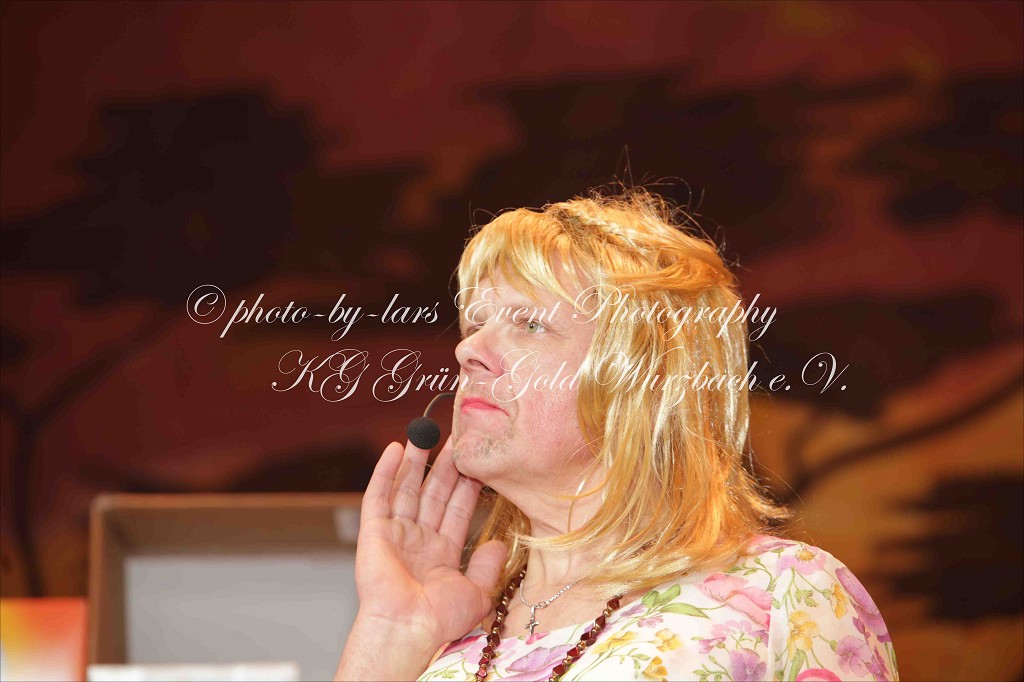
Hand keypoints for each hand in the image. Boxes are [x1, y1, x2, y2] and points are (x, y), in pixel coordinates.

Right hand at [354, 435, 507, 646]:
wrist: (407, 627)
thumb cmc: (439, 619)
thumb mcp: (478, 591)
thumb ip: (488, 565)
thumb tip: (499, 544)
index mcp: (441, 554)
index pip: (457, 510)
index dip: (466, 485)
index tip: (476, 461)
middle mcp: (418, 540)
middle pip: (434, 493)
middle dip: (444, 466)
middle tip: (455, 438)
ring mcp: (395, 534)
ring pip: (407, 488)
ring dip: (415, 460)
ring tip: (424, 432)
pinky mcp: (374, 531)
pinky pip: (379, 495)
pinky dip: (385, 471)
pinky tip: (395, 449)